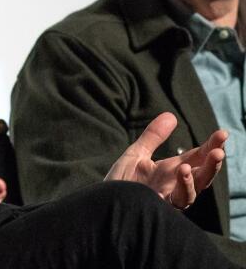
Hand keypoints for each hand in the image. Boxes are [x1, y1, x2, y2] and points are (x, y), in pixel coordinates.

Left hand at [104, 112, 226, 209]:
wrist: (102, 204)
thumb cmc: (121, 182)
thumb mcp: (137, 154)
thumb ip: (153, 137)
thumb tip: (171, 115)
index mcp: (171, 172)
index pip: (197, 158)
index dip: (210, 147)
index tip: (222, 134)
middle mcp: (173, 186)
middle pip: (200, 177)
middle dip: (212, 164)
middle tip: (220, 151)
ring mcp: (167, 199)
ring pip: (192, 192)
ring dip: (198, 177)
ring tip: (196, 164)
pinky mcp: (158, 209)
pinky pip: (176, 202)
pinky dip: (182, 188)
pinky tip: (182, 172)